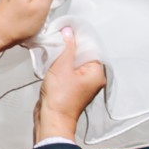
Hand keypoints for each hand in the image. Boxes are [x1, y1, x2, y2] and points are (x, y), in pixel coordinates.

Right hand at [35, 27, 105, 141]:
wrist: (51, 119)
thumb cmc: (60, 99)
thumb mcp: (62, 66)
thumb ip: (67, 47)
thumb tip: (69, 32)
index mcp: (97, 73)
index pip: (92, 47)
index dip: (80, 37)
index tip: (69, 29)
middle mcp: (93, 78)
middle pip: (84, 54)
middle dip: (72, 46)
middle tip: (60, 37)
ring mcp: (83, 84)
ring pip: (76, 62)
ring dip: (65, 55)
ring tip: (55, 50)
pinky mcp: (73, 88)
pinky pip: (70, 71)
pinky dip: (62, 65)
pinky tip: (53, 61)